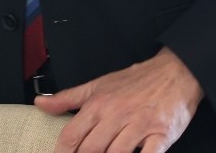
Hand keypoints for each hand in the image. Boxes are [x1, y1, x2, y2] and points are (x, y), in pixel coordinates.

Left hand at [36, 48, 202, 152]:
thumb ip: (68, 98)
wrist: (176, 72)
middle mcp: (116, 115)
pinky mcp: (161, 135)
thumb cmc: (135, 81)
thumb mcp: (98, 85)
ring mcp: (139, 125)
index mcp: (98, 104)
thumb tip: (39, 103)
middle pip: (90, 150)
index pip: (71, 136)